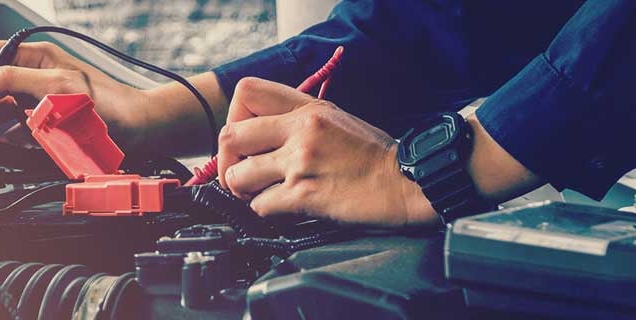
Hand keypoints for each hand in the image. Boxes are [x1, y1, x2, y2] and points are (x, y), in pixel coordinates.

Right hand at [0, 41, 146, 143]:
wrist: (135, 128)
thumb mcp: (56, 86)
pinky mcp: (40, 122)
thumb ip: (14, 78)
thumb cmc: (108, 102)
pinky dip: (7, 137)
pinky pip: (12, 129)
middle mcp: (30, 75)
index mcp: (32, 56)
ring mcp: (34, 99)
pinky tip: (11, 141)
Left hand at [216, 78, 437, 226]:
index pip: (246, 93)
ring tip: (258, 193)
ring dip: (242, 190)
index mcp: (309, 107)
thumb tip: (262, 133)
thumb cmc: (375, 156)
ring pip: (238, 175)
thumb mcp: (337, 119)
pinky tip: (281, 208)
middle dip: (227, 161)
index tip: (243, 138)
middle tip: (240, 173)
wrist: (407, 181)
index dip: (235, 117)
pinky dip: (264, 211)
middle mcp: (301, 130)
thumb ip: (298, 119)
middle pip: (230, 136)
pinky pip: (260, 205)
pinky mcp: (305, 194)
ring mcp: (301, 162)